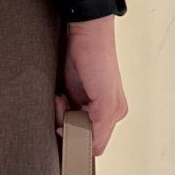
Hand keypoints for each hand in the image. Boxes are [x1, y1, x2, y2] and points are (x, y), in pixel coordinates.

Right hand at [55, 15, 127, 155]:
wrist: (88, 32)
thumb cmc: (79, 57)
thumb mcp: (73, 92)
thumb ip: (73, 114)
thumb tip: (65, 136)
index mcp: (110, 110)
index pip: (92, 141)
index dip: (70, 133)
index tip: (58, 112)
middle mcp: (116, 112)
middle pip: (88, 142)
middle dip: (66, 127)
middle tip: (59, 102)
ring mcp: (114, 111)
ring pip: (87, 139)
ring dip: (64, 121)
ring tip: (60, 97)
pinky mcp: (107, 107)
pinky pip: (89, 132)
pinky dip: (66, 118)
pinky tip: (62, 97)